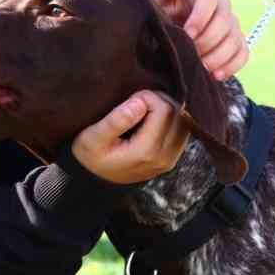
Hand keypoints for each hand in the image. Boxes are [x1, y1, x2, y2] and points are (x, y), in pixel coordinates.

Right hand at [70, 90, 188, 183]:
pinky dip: (171, 119)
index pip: (164, 109)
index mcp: (146, 152)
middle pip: (177, 113)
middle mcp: (164, 158)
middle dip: (158, 100)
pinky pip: (183, 130)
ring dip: (166, 108)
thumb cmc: (91, 154)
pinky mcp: (173, 158)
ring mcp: (171, 160)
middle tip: (136, 102)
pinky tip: (152, 119)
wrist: (95, 178)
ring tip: (144, 109)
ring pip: (184, 120)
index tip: (130, 99)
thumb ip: (115, 121)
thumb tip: (140, 103)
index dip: (148, 96)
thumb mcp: (92, 138)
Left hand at [151, 0, 248, 80]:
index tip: (187, 34)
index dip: (200, 17)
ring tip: (199, 68)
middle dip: (207, 42)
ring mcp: (233, 26)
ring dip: (217, 57)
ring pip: (235, 41)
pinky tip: (215, 75)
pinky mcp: (238, 43)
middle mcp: (223, 6)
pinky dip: (231, 66)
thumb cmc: (165, 15)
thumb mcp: (161, 0)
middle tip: (189, 54)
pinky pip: (243, 54)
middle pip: (225, 23)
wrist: (172, 37)